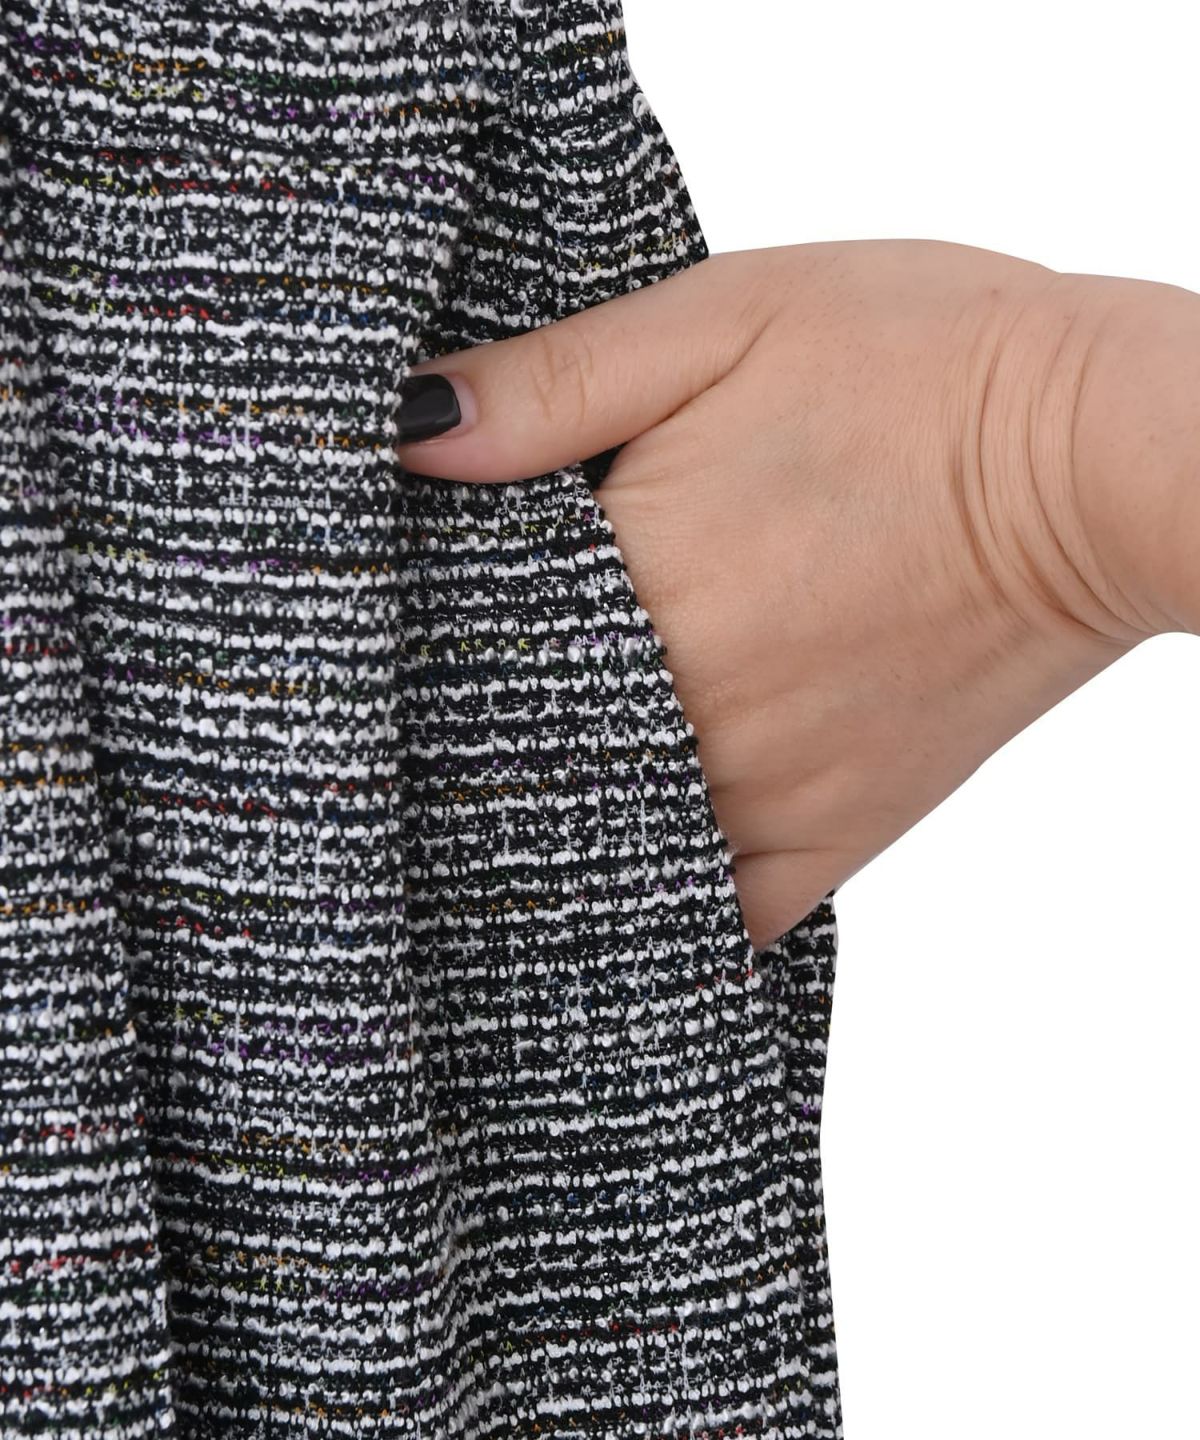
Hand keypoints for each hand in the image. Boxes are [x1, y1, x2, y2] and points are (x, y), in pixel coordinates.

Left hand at [395, 239, 1186, 949]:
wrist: (1094, 463)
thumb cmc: (925, 367)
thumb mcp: (725, 318)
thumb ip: (553, 387)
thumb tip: (409, 435)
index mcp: (638, 578)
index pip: (459, 636)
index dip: (423, 623)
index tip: (406, 613)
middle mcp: (684, 712)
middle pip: (514, 749)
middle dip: (473, 717)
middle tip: (446, 689)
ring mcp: (759, 794)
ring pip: (594, 837)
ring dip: (548, 805)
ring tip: (520, 766)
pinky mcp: (827, 840)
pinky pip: (707, 915)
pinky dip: (654, 895)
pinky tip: (624, 859)